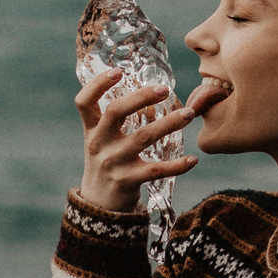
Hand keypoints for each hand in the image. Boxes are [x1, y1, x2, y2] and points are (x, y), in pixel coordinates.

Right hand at [74, 69, 205, 212]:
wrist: (99, 207)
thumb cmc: (106, 163)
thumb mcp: (101, 140)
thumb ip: (113, 118)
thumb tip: (146, 91)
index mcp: (92, 130)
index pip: (84, 102)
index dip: (98, 84)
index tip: (118, 71)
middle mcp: (99, 143)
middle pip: (115, 112)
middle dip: (141, 97)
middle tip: (165, 89)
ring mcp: (113, 163)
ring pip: (143, 137)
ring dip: (168, 123)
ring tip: (189, 114)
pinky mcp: (127, 181)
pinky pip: (156, 170)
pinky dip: (177, 165)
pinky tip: (193, 160)